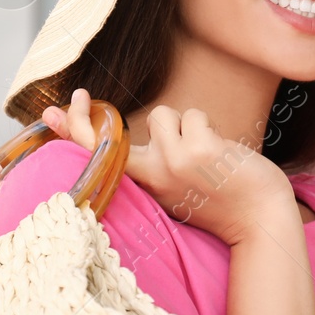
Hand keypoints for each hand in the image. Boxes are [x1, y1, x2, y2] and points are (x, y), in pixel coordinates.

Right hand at [41, 89, 293, 246]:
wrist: (260, 219)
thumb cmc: (220, 198)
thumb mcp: (173, 186)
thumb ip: (148, 162)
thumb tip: (125, 130)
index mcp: (145, 188)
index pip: (98, 160)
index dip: (72, 132)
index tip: (54, 109)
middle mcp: (153, 178)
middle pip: (108, 139)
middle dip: (86, 115)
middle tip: (80, 95)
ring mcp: (174, 164)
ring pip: (164, 115)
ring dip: (185, 125)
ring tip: (204, 153)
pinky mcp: (200, 151)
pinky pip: (194, 116)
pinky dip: (208, 126)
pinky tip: (221, 152)